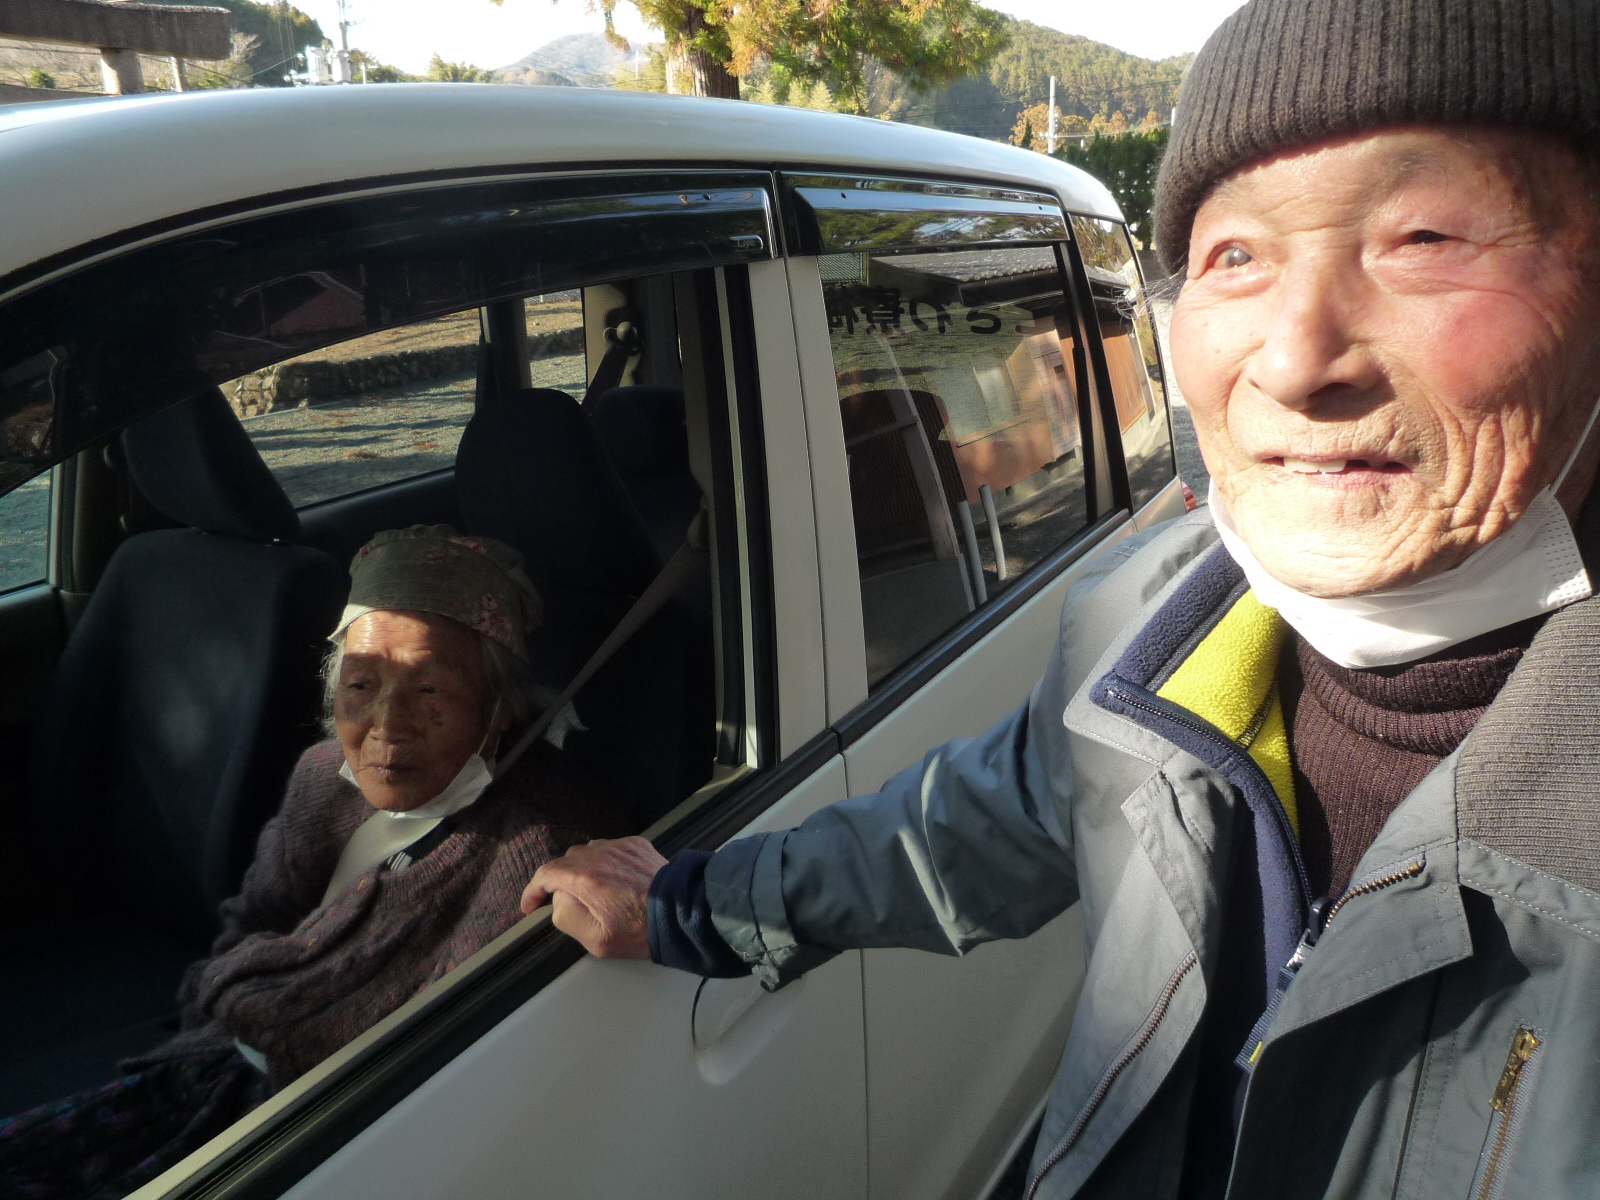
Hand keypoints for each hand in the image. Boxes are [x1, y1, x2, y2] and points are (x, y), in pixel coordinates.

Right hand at [520, 836, 666, 958]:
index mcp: (584, 878)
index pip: (545, 874)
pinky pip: (609, 849)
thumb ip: (566, 917)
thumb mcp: (595, 939)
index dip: (532, 890)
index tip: (530, 905)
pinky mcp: (636, 844)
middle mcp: (599, 855)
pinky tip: (613, 880)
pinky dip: (603, 861)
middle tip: (562, 901)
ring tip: (590, 891)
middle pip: (565, 861)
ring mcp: (618, 846)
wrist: (681, 912)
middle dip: (558, 881)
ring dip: (581, 869)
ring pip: (587, 852)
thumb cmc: (640, 931)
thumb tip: (558, 900)